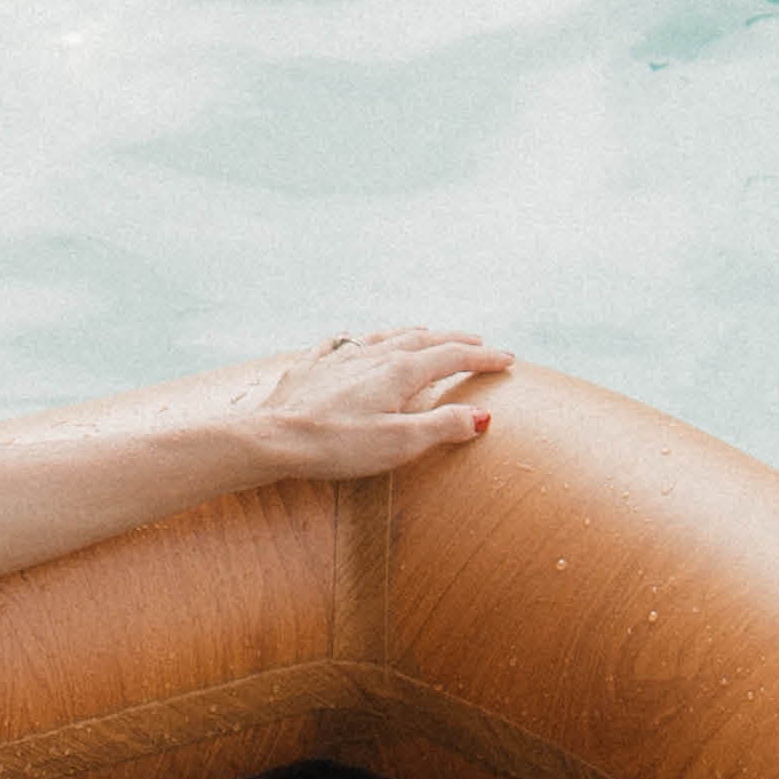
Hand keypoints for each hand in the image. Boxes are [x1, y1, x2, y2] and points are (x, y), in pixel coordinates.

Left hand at [246, 326, 510, 481]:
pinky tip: (350, 341)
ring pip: (383, 336)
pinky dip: (356, 340)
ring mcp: (338, 357)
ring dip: (410, 333)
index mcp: (399, 371)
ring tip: (425, 331)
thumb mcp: (399, 443)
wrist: (271, 438)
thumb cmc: (335, 446)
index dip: (483, 357)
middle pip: (422, 339)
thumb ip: (442, 427)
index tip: (508, 359)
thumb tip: (481, 416)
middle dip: (454, 339)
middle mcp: (372, 354)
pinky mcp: (308, 367)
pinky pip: (338, 344)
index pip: (453, 357)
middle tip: (477, 340)